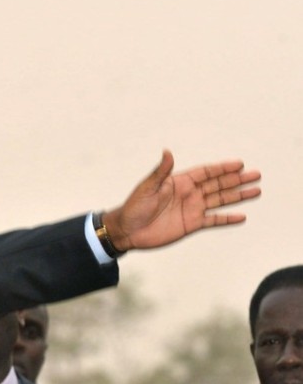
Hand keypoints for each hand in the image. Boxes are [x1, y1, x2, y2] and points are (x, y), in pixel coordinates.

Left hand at [103, 150, 260, 251]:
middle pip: (218, 184)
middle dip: (237, 179)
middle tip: (256, 174)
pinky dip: (227, 219)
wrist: (127, 231)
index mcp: (179, 182)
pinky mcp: (191, 224)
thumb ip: (161, 172)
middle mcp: (189, 194)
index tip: (240, 164)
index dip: (222, 168)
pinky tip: (241, 216)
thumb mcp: (147, 187)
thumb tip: (167, 152)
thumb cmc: (134, 207)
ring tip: (255, 191)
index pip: (206, 172)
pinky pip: (213, 220)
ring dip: (237, 196)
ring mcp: (192, 209)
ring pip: (220, 200)